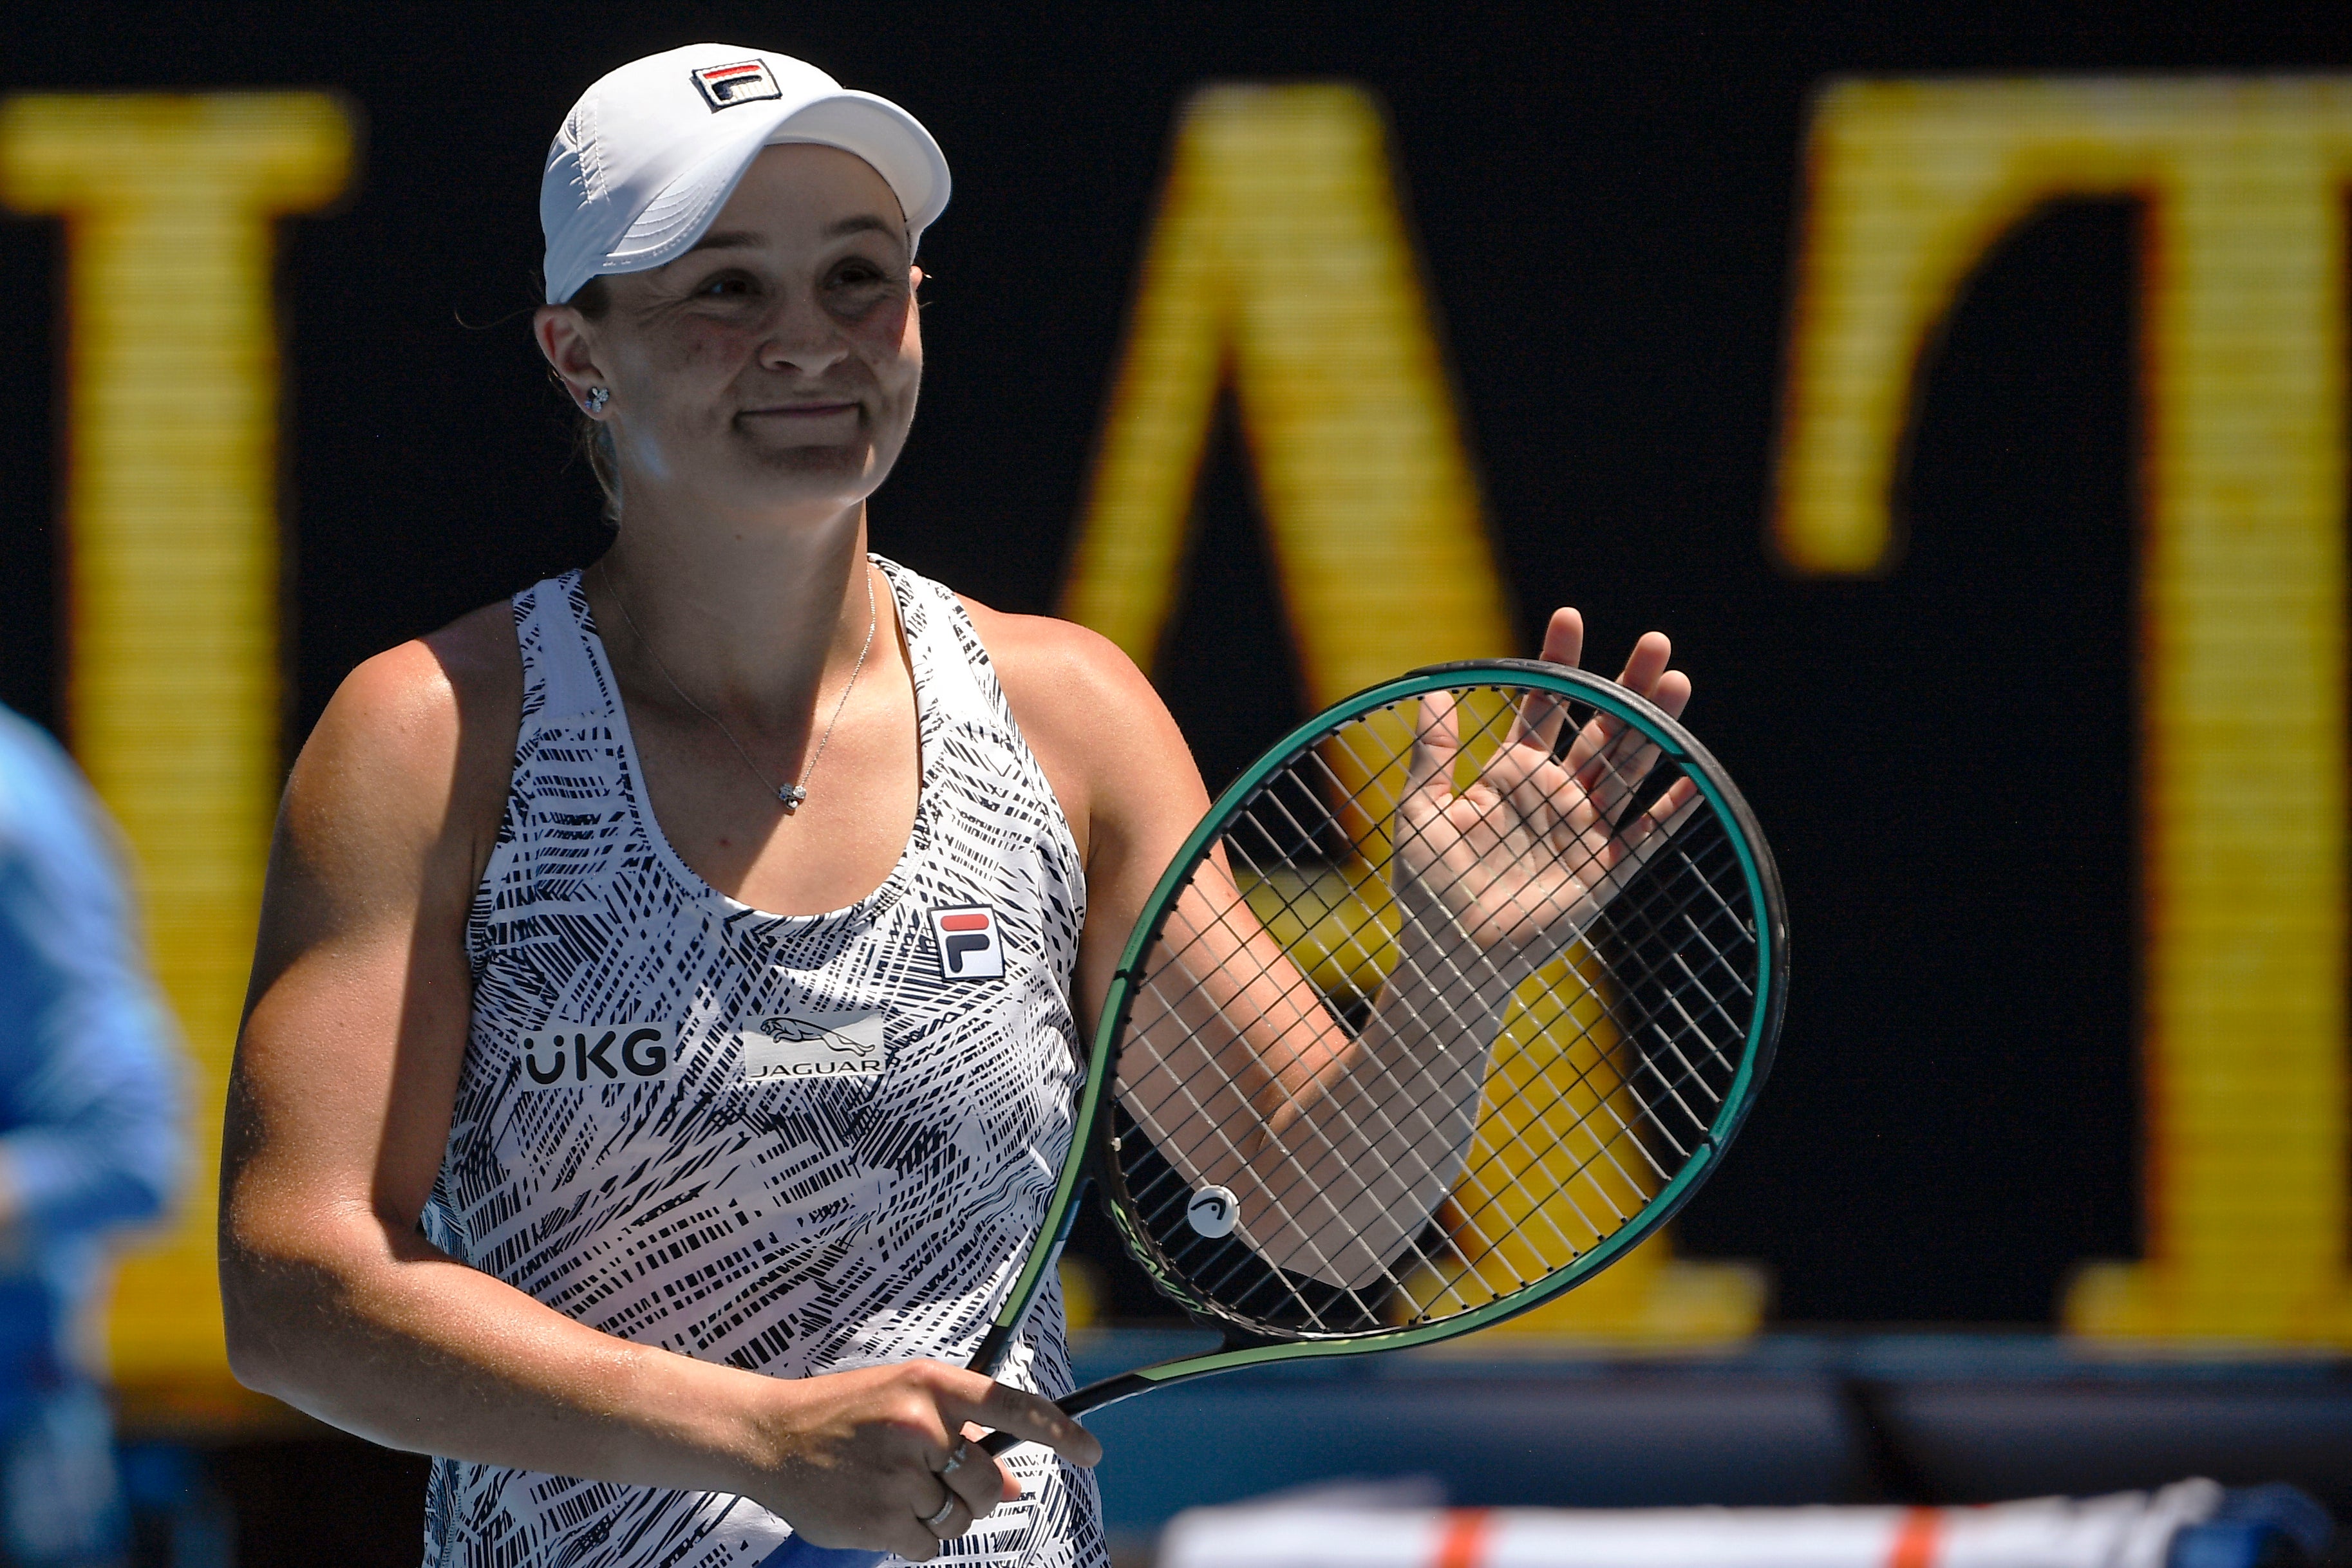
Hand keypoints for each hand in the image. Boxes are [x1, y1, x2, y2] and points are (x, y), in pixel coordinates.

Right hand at [753, 1360, 1100, 1559]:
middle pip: (987, 1481)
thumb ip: (963, 1432)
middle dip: (973, 1489)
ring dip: (940, 1514)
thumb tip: (1011, 1481)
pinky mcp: (878, 1520)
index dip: (1058, 1431)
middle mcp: (919, 1427)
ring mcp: (898, 1476)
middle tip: (934, 1477)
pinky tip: (881, 1510)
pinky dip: (913, 1538)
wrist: (770, 1437)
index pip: (1012, 1406)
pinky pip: (928, 1546)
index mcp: (930, 1385)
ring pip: (959, 1517)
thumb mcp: (906, 1400)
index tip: (1091, 1452)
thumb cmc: (845, 1413)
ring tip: (898, 1489)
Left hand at [1392, 608, 1698, 978]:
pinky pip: (1644, 837)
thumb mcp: (1420, 812)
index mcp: (1511, 774)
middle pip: (1601, 727)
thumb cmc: (1427, 888)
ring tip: (1678, 683)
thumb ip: (1432, 754)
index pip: (1543, 706)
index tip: (1569, 617)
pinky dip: (1669, 810)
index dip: (1557, 663)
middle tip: (1656, 641)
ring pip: (1629, 768)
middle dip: (1627, 685)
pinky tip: (1692, 776)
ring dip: (1654, 727)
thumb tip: (1433, 691)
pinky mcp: (1602, 872)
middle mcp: (1554, 794)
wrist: (1451, 955)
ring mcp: (1583, 830)